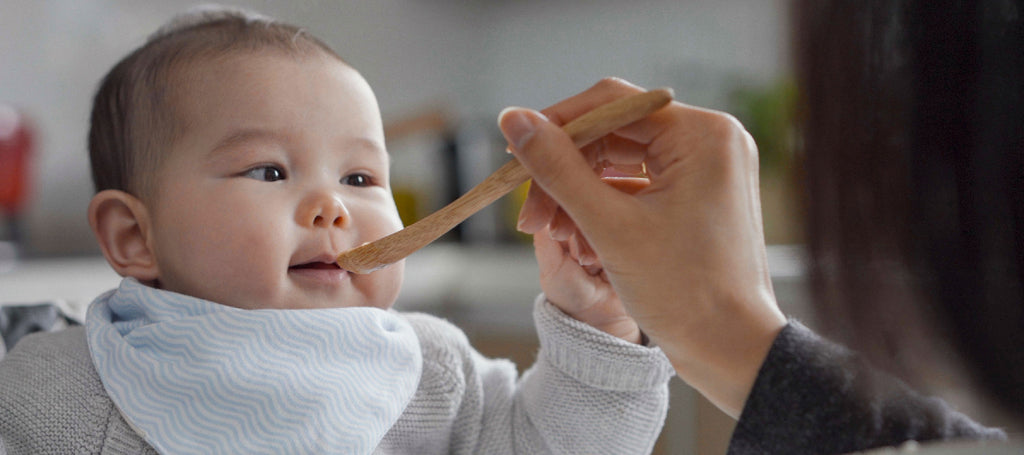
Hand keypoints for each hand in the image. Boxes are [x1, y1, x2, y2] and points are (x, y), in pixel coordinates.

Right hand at [498, 78, 786, 417]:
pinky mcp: (698, 194)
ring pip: (621, 161)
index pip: (612, 103)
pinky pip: (639, 183)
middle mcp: (712, 141)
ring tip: (549, 229)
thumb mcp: (609, 226)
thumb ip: (558, 168)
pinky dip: (604, 204)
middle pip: (614, 133)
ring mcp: (707, 168)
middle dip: (565, 171)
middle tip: (530, 212)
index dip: (556, 125)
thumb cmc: (685, 292)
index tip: (515, 150)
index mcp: (704, 135)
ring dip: (579, 191)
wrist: (732, 350)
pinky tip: (576, 234)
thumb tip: (514, 120)